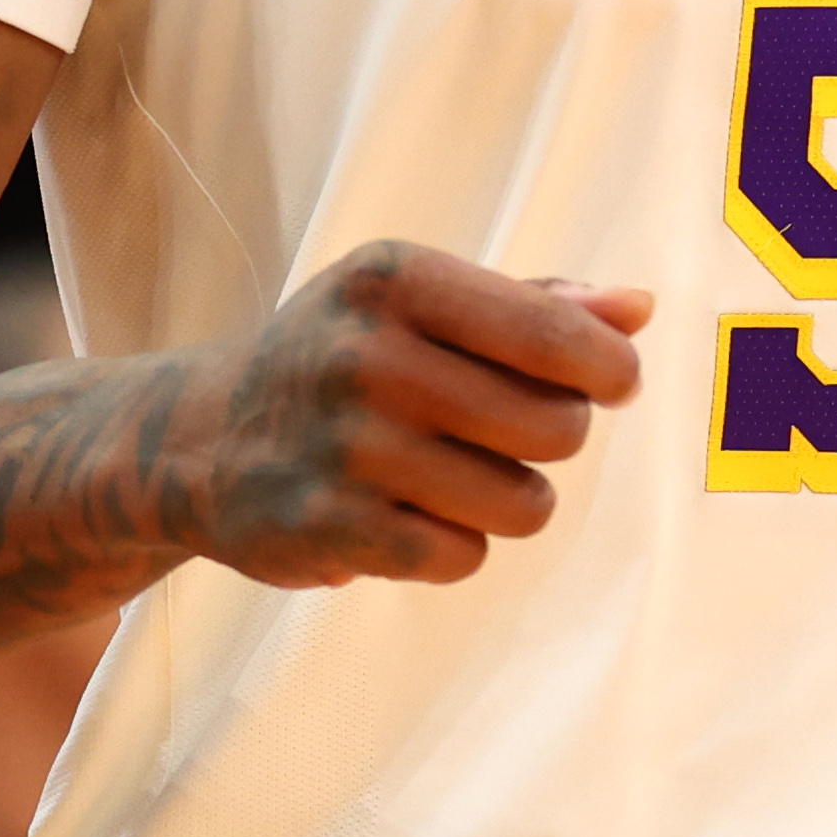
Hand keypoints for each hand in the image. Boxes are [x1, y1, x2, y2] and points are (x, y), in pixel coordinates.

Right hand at [142, 242, 648, 590]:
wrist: (198, 438)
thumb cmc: (343, 356)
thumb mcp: (419, 302)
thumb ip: (536, 303)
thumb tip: (638, 310)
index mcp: (398, 279)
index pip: (558, 334)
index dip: (608, 370)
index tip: (607, 382)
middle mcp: (368, 356)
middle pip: (556, 427)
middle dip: (550, 438)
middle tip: (501, 431)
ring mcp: (347, 447)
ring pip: (524, 505)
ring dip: (508, 501)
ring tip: (454, 476)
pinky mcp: (330, 528)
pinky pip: (464, 558)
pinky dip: (454, 546)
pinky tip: (409, 514)